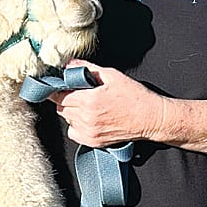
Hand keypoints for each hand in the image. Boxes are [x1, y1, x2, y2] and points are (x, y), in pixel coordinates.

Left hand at [49, 62, 171, 148]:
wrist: (150, 118)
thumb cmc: (134, 96)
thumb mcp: (111, 75)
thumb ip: (88, 68)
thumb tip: (69, 64)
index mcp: (89, 100)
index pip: (59, 95)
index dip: (56, 89)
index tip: (58, 85)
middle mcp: (86, 118)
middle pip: (61, 108)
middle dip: (65, 99)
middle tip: (76, 93)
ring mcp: (89, 132)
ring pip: (67, 120)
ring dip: (71, 111)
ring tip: (86, 105)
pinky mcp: (93, 141)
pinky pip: (73, 133)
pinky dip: (76, 125)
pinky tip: (88, 118)